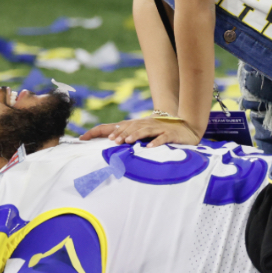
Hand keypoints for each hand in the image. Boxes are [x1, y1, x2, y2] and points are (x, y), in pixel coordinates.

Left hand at [80, 117, 200, 147]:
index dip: (99, 131)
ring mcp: (158, 128)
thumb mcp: (143, 135)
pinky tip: (150, 147)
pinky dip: (156, 142)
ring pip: (144, 130)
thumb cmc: (161, 133)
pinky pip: (162, 137)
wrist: (187, 128)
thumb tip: (104, 147)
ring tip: (126, 141)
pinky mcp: (170, 134)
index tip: (84, 138)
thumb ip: (127, 139)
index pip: (114, 127)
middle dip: (120, 133)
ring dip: (135, 135)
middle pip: (130, 127)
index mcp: (135, 126)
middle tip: (111, 141)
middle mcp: (145, 125)